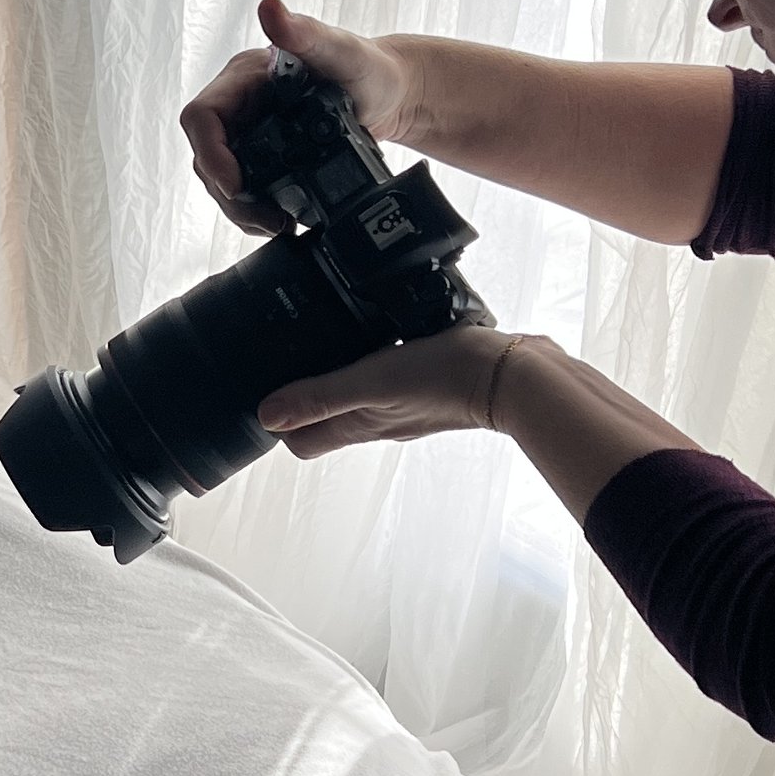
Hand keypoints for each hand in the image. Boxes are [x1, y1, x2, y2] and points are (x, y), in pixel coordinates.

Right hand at [181, 0, 415, 233]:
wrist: (392, 97)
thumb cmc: (368, 68)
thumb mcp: (342, 50)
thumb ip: (306, 33)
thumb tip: (271, 7)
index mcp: (244, 77)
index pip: (202, 117)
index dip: (210, 153)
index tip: (236, 184)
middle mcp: (239, 106)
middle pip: (207, 156)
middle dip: (229, 193)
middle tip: (265, 218)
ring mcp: (250, 133)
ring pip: (222, 178)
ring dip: (241, 208)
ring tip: (275, 224)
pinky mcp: (265, 156)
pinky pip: (245, 187)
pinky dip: (256, 208)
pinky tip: (280, 218)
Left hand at [258, 324, 521, 458]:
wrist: (510, 375)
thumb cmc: (443, 379)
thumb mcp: (370, 381)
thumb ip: (320, 396)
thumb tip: (266, 416)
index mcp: (357, 426)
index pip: (301, 443)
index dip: (278, 422)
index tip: (264, 388)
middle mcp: (376, 422)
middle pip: (323, 419)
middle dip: (299, 395)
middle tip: (284, 357)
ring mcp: (402, 406)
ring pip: (353, 398)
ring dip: (334, 375)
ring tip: (322, 339)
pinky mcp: (425, 385)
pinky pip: (384, 379)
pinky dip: (369, 361)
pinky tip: (372, 333)